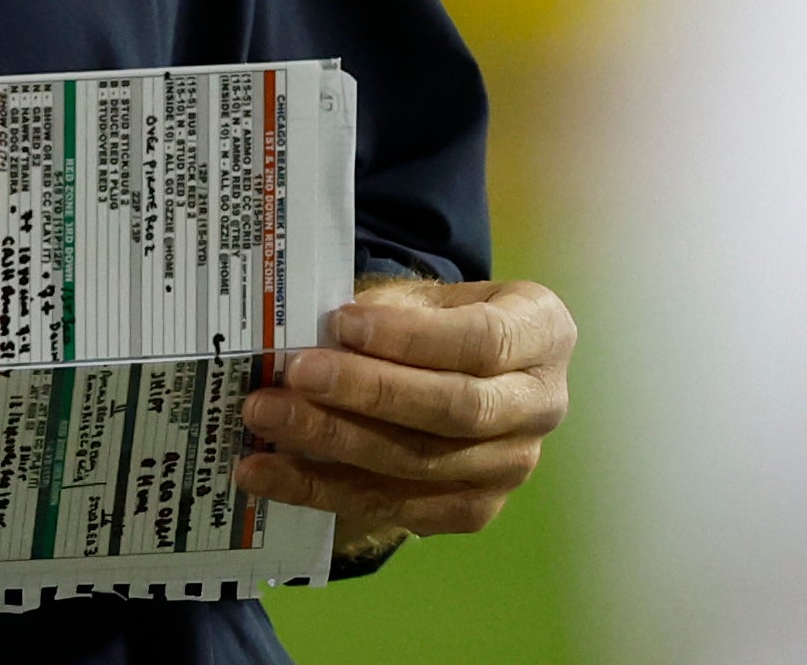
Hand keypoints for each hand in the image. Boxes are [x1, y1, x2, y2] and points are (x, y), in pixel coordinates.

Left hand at [235, 276, 573, 562]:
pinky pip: (397, 508)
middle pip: (454, 409)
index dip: (410, 337)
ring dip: (333, 444)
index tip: (341, 322)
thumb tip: (317, 334)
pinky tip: (270, 473)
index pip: (481, 341)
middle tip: (293, 374)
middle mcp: (541, 405)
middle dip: (366, 393)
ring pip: (419, 464)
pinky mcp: (474, 511)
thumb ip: (389, 309)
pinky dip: (325, 491)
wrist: (474, 372)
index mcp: (541, 331)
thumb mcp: (431, 294)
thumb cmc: (446, 320)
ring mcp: (512, 467)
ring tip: (265, 420)